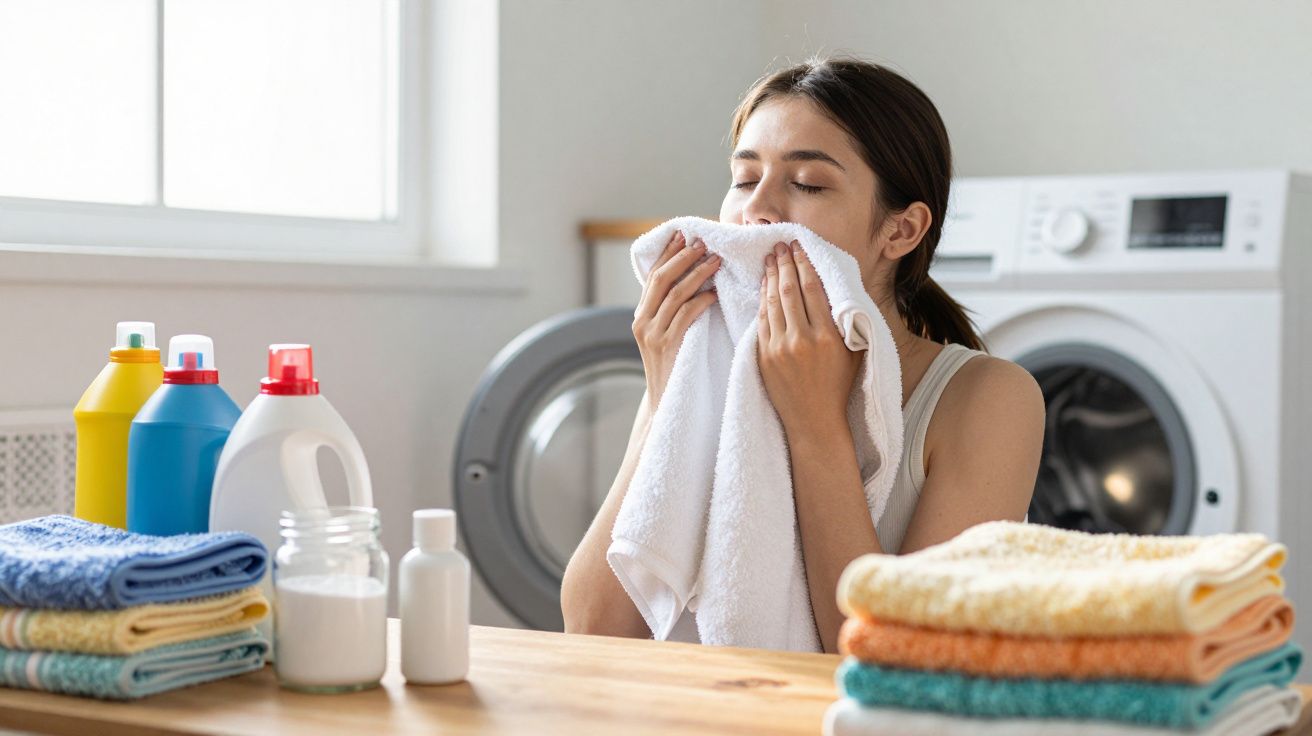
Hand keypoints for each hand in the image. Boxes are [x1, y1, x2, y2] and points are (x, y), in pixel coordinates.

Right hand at [633, 230, 720, 407]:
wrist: (667, 406)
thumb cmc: (676, 371)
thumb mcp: (669, 338)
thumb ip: (674, 313)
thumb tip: (696, 283)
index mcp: (641, 316)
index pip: (653, 276)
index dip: (669, 254)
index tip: (684, 235)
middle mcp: (642, 322)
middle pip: (661, 279)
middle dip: (683, 258)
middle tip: (703, 242)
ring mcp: (652, 334)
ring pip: (674, 294)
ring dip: (697, 274)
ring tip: (715, 261)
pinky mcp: (666, 346)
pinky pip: (685, 316)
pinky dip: (700, 301)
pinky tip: (714, 294)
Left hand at [758, 240, 862, 436]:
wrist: (814, 421)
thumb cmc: (838, 385)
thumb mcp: (852, 352)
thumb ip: (846, 321)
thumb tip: (838, 287)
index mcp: (827, 337)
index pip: (812, 290)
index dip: (804, 265)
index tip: (799, 248)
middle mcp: (802, 341)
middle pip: (789, 291)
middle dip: (784, 264)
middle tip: (780, 245)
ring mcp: (779, 349)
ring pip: (772, 303)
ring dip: (770, 277)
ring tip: (769, 259)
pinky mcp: (763, 357)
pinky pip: (761, 321)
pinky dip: (761, 300)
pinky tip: (762, 286)